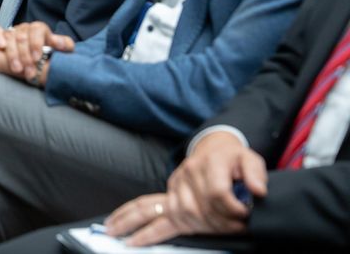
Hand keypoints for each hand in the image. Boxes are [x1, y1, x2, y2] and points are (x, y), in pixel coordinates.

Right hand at [0, 21, 73, 83]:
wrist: (33, 63)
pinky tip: (1, 46)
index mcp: (40, 30)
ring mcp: (12, 31)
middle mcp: (25, 29)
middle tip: (29, 73)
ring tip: (17, 70)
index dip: (37, 43)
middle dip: (25, 56)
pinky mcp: (0, 35)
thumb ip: (64, 45)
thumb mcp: (58, 52)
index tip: (37, 58)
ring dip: (13, 54)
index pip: (38, 29)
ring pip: (10, 37)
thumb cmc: (46, 57)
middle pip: (22, 37)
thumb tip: (62, 43)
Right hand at [106, 132, 266, 245]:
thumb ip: (256, 174)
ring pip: (178, 214)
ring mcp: (175, 185)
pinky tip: (128, 238)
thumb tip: (257, 191)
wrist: (213, 149)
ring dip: (198, 226)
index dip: (233, 210)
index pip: (218, 194)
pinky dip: (139, 225)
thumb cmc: (232, 159)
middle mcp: (187, 174)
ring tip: (205, 231)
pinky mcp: (169, 195)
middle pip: (197, 207)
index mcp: (209, 163)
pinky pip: (150, 210)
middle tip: (232, 227)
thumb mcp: (251, 160)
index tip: (245, 216)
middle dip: (216, 223)